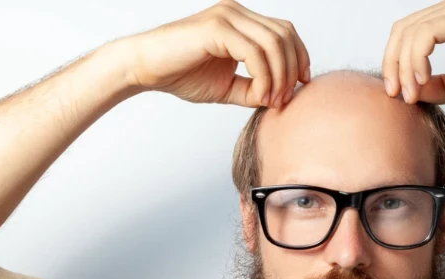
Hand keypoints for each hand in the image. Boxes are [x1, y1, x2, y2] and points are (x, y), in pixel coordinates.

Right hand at [117, 0, 309, 106]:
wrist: (145, 69)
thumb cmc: (181, 74)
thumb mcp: (228, 87)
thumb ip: (254, 89)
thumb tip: (279, 99)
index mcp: (241, 21)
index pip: (285, 32)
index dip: (299, 57)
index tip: (300, 86)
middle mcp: (237, 12)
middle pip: (285, 35)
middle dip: (292, 70)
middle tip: (285, 99)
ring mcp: (227, 16)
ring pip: (274, 43)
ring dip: (280, 76)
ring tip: (272, 100)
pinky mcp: (217, 28)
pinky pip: (254, 53)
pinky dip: (264, 77)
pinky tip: (260, 95)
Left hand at [382, 0, 444, 103]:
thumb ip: (436, 86)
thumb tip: (410, 94)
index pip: (404, 36)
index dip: (393, 64)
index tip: (397, 94)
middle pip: (401, 32)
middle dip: (393, 66)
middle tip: (399, 95)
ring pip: (410, 33)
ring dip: (404, 67)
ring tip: (413, 92)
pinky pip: (426, 34)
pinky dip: (418, 58)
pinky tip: (422, 79)